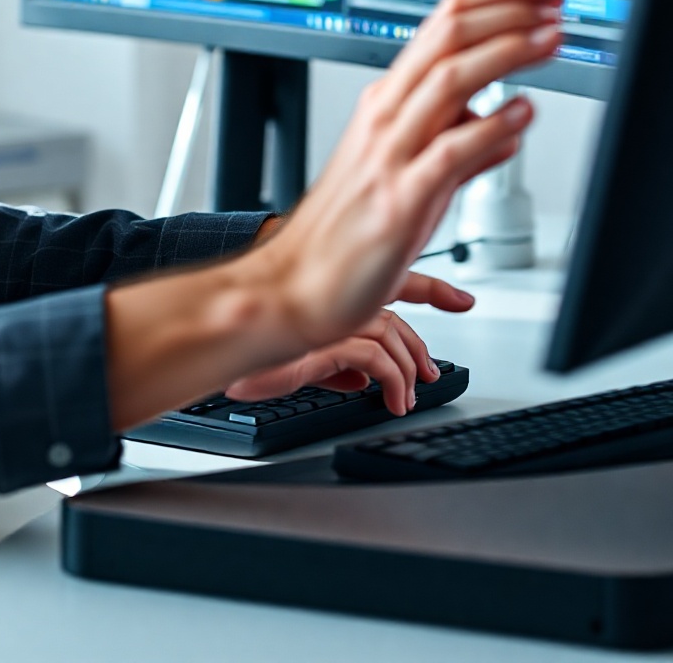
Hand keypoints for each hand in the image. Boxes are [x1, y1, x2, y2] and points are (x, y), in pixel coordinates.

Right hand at [103, 0, 562, 428]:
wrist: (295, 286)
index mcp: (387, 102)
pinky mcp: (400, 199)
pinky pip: (449, 152)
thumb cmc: (348, 235)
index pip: (442, 27)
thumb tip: (505, 126)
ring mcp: (391, 153)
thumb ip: (462, 149)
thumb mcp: (414, 178)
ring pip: (449, 79)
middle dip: (506, 6)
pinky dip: (490, 127)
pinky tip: (523, 114)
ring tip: (551, 36)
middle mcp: (386, 115)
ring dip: (505, 50)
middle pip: (446, 36)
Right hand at [222, 275, 471, 415]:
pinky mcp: (328, 334)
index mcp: (328, 275)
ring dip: (408, 369)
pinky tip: (392, 399)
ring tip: (408, 396)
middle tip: (432, 372)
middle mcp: (335, 283)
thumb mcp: (299, 346)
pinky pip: (377, 359)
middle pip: (400, 306)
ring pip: (392, 333)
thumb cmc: (244, 334)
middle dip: (420, 343)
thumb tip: (357, 374)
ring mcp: (332, 305)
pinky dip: (392, 381)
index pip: (390, 273)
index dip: (430, 286)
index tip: (460, 298)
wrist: (211, 325)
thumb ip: (331, 352)